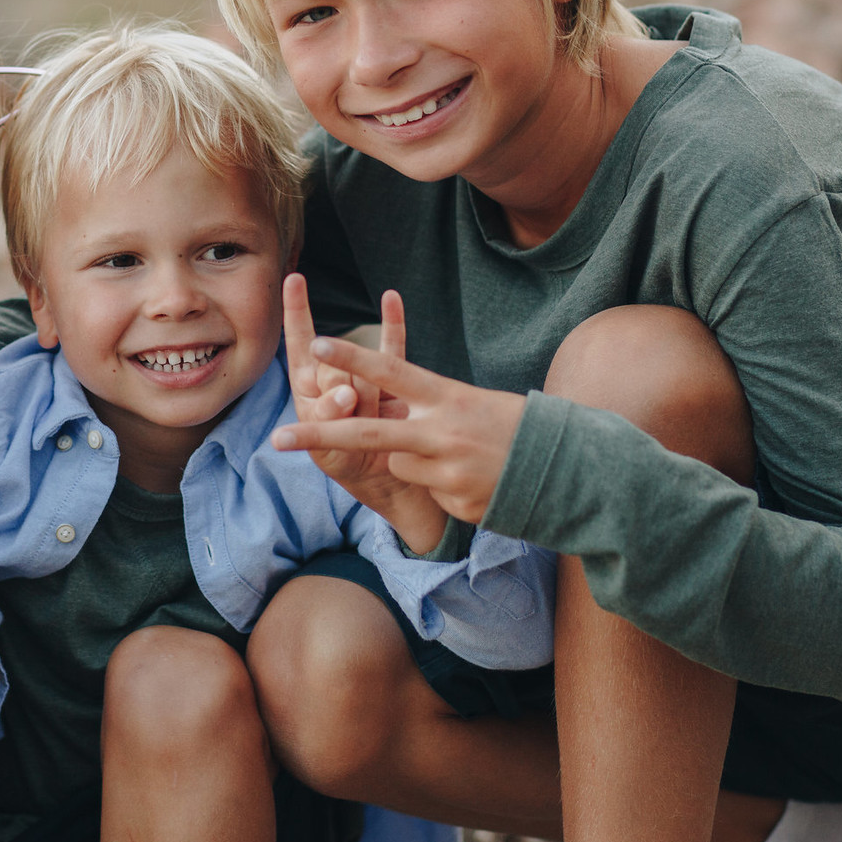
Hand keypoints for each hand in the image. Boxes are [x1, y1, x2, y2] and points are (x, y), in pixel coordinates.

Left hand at [274, 281, 527, 524]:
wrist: (564, 470)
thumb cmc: (511, 426)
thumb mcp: (470, 401)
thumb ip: (428, 405)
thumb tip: (388, 411)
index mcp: (447, 396)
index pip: (392, 371)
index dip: (353, 356)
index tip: (316, 342)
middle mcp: (443, 431)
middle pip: (370, 431)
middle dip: (319, 435)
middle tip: (276, 439)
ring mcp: (448, 468)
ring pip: (397, 463)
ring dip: (411, 461)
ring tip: (454, 457)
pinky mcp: (454, 500)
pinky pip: (425, 489)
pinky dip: (439, 485)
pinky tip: (472, 481)